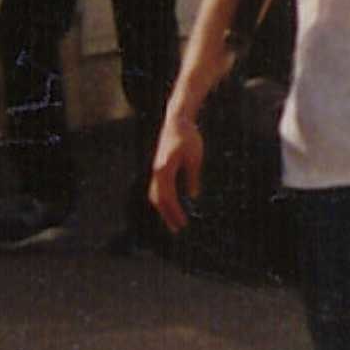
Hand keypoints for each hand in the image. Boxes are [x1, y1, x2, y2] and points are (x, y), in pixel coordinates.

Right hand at [143, 109, 203, 230]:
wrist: (177, 120)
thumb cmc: (188, 136)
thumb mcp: (195, 157)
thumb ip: (192, 177)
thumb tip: (193, 196)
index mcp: (164, 170)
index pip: (168, 197)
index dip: (174, 212)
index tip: (183, 224)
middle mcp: (156, 171)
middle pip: (158, 199)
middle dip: (167, 215)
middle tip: (177, 229)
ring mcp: (155, 169)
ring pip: (155, 194)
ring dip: (163, 209)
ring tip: (172, 220)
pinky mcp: (158, 167)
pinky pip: (157, 188)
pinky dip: (162, 199)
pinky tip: (170, 204)